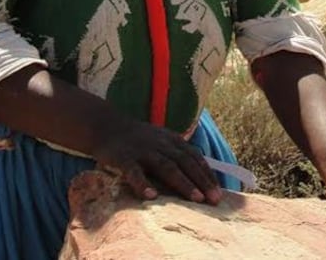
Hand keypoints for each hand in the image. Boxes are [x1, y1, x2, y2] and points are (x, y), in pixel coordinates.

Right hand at [91, 118, 222, 204]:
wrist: (106, 126)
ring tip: (196, 199)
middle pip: (185, 163)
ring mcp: (143, 150)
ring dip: (183, 183)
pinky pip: (134, 172)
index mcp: (172, 140)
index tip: (219, 192)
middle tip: (215, 199)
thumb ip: (178, 154)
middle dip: (202, 181)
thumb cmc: (138, 139)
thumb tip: (201, 175)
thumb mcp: (162, 140)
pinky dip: (143, 183)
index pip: (195, 157)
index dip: (207, 174)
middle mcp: (161, 144)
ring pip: (166, 167)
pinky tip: (151, 196)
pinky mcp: (124, 158)